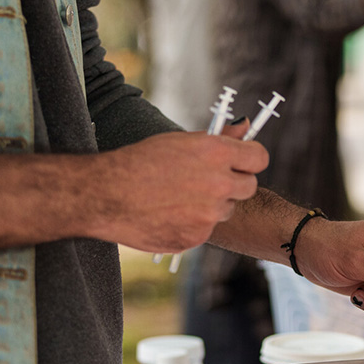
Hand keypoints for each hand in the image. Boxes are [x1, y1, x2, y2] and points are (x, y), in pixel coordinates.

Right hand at [88, 131, 265, 251]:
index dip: (250, 160)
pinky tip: (168, 214)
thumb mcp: (180, 142)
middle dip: (234, 184)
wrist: (105, 195)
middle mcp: (219, 184)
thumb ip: (219, 140)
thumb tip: (245, 126)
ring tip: (178, 198)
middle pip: (249, 187)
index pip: (259, 158)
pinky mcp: (198, 236)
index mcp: (216, 154)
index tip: (242, 163)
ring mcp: (210, 214)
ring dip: (212, 206)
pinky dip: (192, 224)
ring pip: (226, 210)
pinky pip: (206, 229)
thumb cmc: (139, 162)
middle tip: (209, 182)